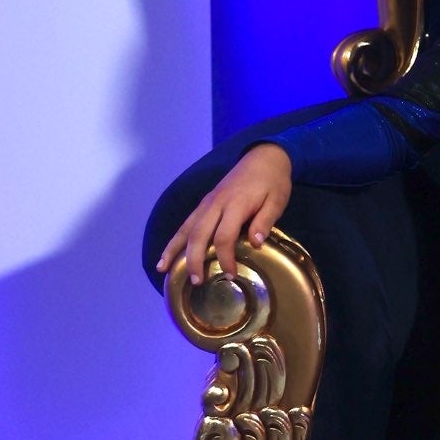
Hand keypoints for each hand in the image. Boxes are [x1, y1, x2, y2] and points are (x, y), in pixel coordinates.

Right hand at [154, 143, 292, 285]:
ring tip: (163, 269)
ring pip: (186, 228)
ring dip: (174, 249)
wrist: (263, 157)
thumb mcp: (276, 200)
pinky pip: (186, 223)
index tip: (231, 274)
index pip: (224, 236)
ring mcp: (207, 203)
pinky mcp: (204, 203)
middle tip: (197, 281)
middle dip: (195, 260)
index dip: (226, 258)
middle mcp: (216, 204)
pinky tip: (166, 254)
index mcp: (235, 204)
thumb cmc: (273, 181)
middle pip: (199, 235)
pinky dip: (174, 239)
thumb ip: (265, 220)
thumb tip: (256, 242)